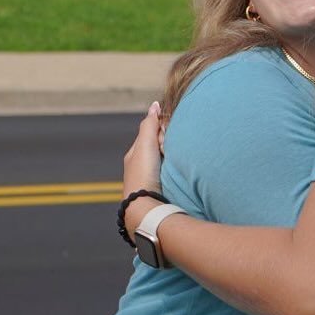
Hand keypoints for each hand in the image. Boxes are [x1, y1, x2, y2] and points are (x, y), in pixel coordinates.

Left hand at [122, 102, 163, 223]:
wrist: (146, 208)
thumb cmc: (142, 175)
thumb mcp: (145, 145)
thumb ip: (150, 124)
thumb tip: (155, 105)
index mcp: (135, 155)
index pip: (151, 134)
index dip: (161, 133)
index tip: (164, 137)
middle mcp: (141, 167)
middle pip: (160, 147)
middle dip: (167, 146)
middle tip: (166, 153)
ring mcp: (151, 180)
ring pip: (167, 161)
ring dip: (172, 159)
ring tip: (172, 163)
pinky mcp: (161, 191)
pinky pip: (171, 174)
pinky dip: (175, 171)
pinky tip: (178, 174)